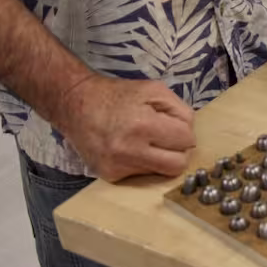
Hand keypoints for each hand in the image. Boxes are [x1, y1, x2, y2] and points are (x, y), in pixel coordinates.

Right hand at [54, 75, 196, 182]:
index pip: (186, 140)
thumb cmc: (118, 95)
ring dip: (161, 158)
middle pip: (178, 165)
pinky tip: (131, 149)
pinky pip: (142, 176)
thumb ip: (180, 110)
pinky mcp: (110, 176)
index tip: (172, 125)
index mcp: (143, 125)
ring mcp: (118, 166)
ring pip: (161, 173)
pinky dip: (143, 163)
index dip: (184, 131)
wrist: (75, 104)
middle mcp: (130, 150)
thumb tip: (190, 134)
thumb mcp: (155, 90)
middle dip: (178, 151)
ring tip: (147, 142)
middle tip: (166, 138)